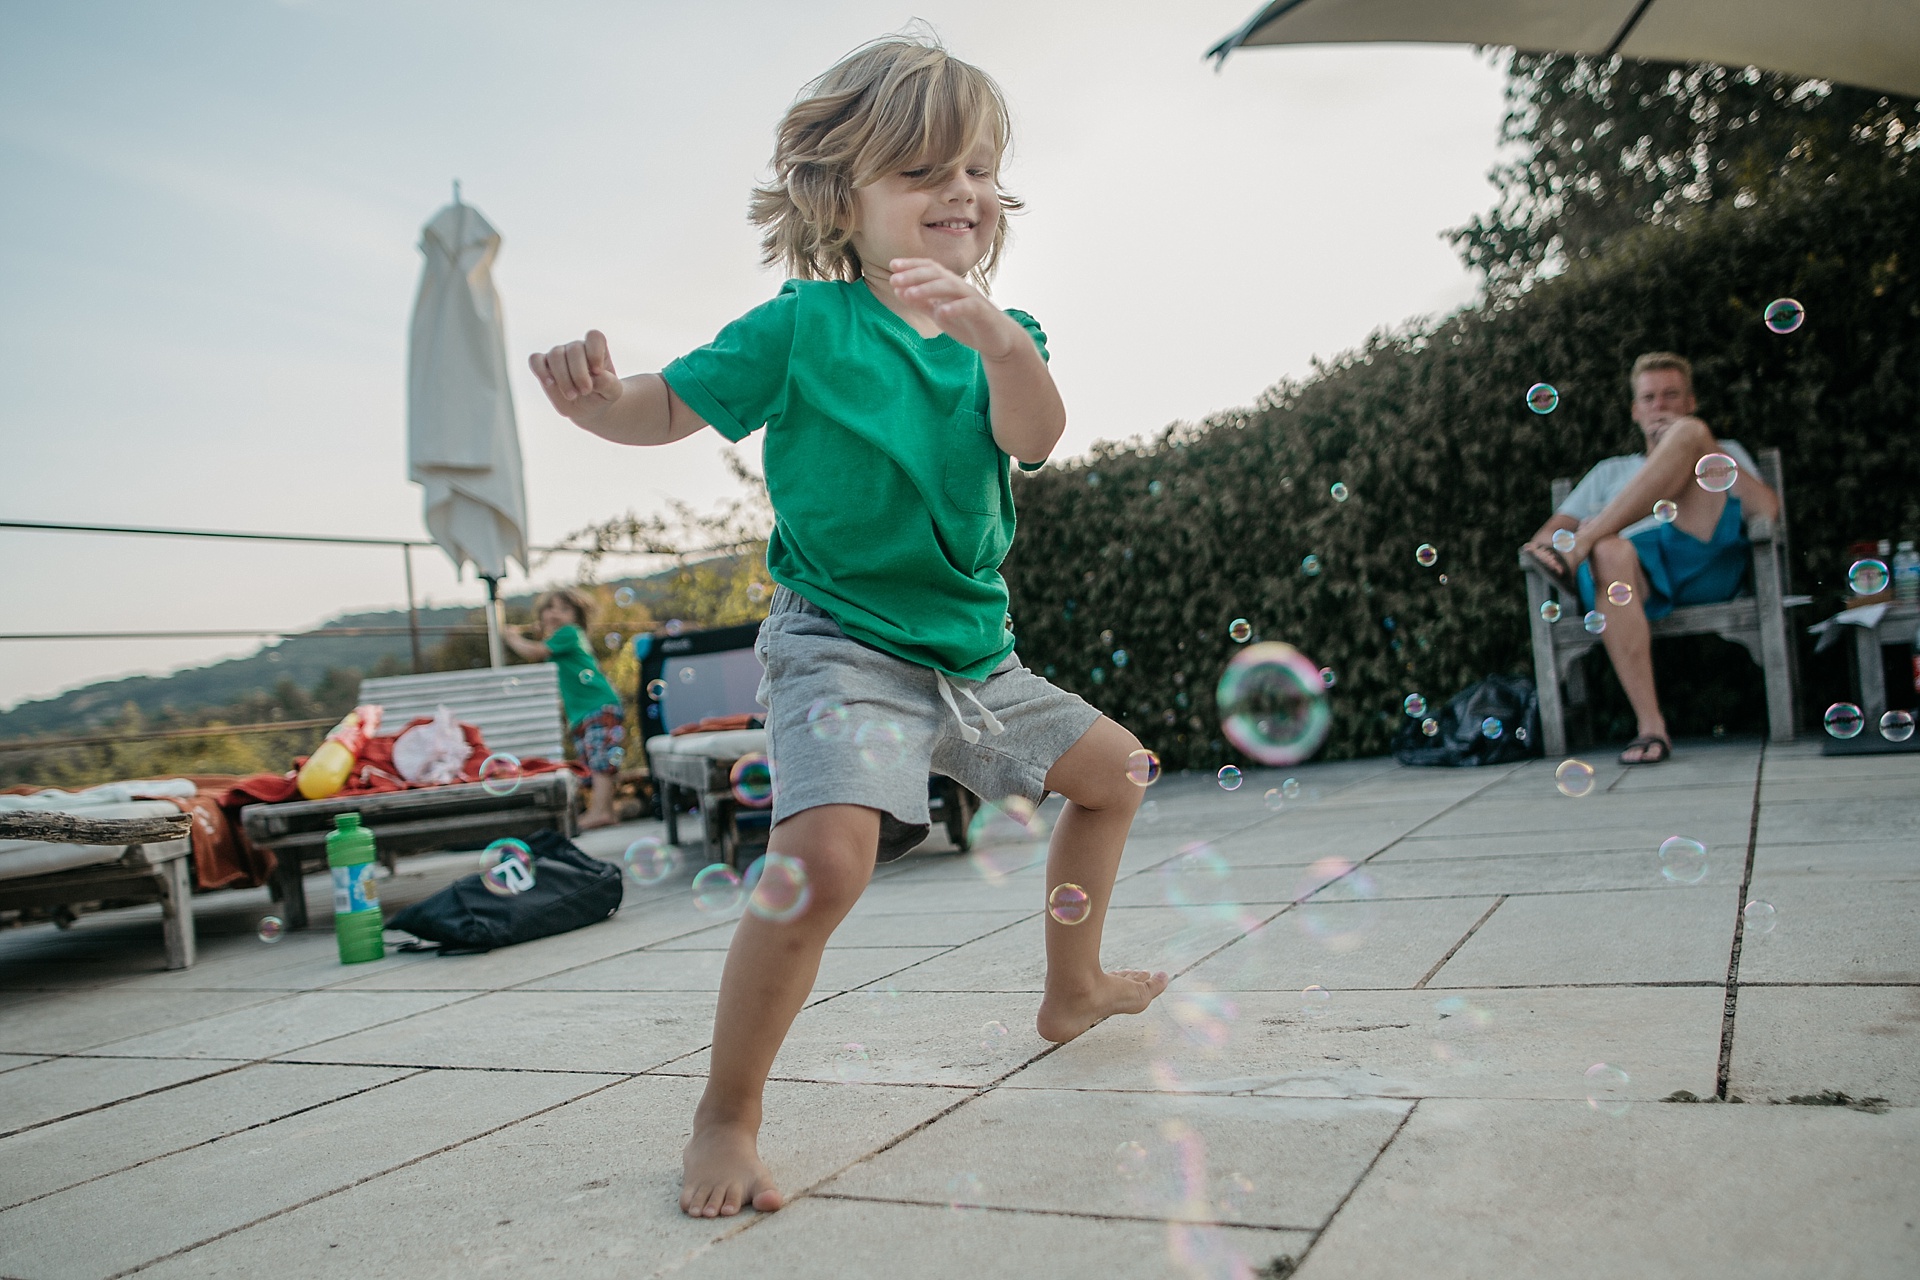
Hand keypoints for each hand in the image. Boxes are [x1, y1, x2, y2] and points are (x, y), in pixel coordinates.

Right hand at [529, 330, 622, 420]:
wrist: (588, 408)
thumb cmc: (602, 394)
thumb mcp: (613, 392)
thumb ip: (608, 383)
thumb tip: (596, 376)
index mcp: (596, 348)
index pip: (594, 337)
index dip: (595, 352)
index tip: (598, 372)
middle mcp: (576, 348)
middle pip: (574, 349)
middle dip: (579, 373)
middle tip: (585, 391)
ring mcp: (559, 354)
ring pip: (556, 355)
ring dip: (563, 377)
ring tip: (572, 395)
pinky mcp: (543, 365)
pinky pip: (535, 360)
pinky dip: (540, 370)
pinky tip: (550, 383)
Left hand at [888, 259, 1019, 358]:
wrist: (998, 339)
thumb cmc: (967, 323)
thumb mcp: (938, 312)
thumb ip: (921, 302)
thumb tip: (898, 290)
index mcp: (948, 284)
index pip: (929, 268)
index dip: (912, 265)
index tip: (892, 265)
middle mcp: (960, 287)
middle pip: (937, 274)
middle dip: (914, 275)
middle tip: (894, 279)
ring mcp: (972, 298)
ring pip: (950, 287)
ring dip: (928, 289)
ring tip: (909, 294)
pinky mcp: (983, 313)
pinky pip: (968, 307)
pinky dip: (954, 308)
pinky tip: (939, 313)